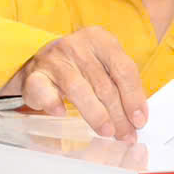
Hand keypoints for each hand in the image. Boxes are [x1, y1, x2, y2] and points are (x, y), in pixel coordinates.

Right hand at [11, 27, 148, 139]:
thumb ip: (121, 87)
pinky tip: (61, 114)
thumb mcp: (104, 68)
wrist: (41, 67)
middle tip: (125, 135)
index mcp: (99, 39)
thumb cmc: (80, 69)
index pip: (123, 69)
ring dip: (95, 113)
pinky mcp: (34, 75)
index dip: (134, 97)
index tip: (139, 120)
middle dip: (118, 114)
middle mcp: (76, 45)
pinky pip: (44, 91)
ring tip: (106, 130)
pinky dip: (53, 103)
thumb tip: (138, 119)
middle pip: (103, 83)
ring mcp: (53, 59)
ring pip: (78, 88)